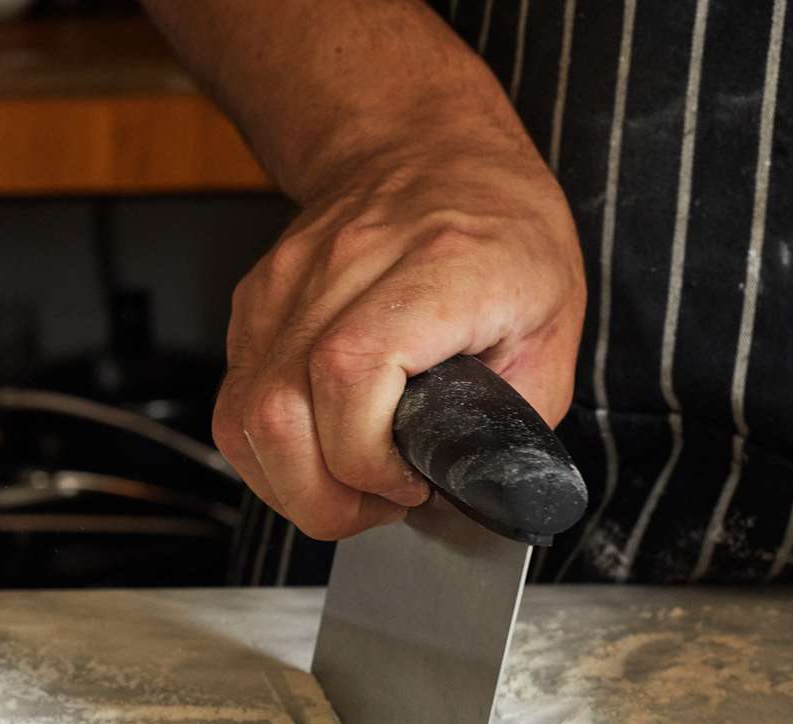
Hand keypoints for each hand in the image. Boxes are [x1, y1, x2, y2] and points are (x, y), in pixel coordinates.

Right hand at [212, 141, 584, 539]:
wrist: (431, 149)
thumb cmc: (502, 231)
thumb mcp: (556, 325)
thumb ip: (522, 413)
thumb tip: (488, 483)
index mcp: (436, 268)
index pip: (350, 373)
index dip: (367, 457)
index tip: (410, 483)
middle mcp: (346, 268)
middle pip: (277, 412)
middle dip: (321, 496)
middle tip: (374, 505)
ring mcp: (288, 283)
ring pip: (241, 417)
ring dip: (288, 483)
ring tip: (346, 488)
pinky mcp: (257, 302)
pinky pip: (236, 403)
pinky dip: (271, 451)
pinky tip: (320, 454)